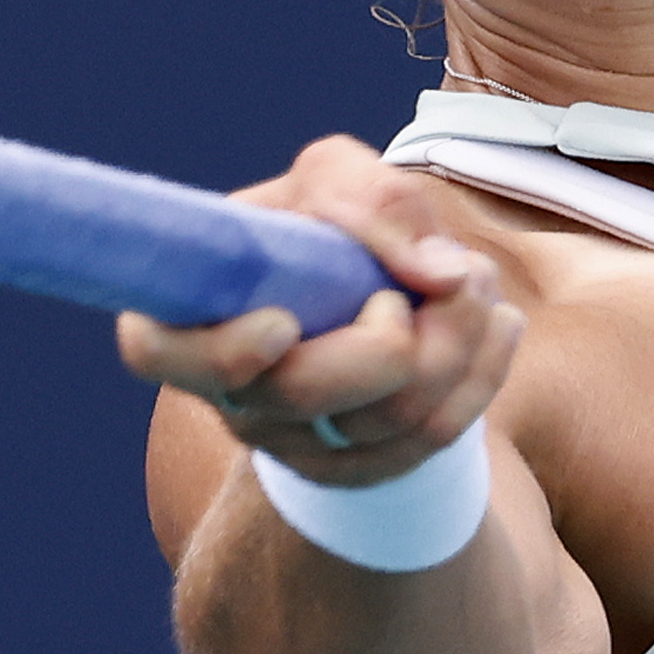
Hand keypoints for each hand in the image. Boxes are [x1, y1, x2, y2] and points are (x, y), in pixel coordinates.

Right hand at [116, 137, 523, 484]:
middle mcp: (233, 393)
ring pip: (390, 416)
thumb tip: (440, 274)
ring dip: (461, 333)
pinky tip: (496, 323)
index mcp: (195, 312)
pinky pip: (439, 436)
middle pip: (303, 391)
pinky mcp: (361, 472)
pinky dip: (486, 368)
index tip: (283, 322)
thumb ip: (373, 198)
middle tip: (426, 283)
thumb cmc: (327, 234)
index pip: (156, 351)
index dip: (219, 350)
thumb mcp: (334, 180)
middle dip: (394, 328)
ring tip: (474, 279)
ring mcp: (296, 445)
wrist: (370, 299)